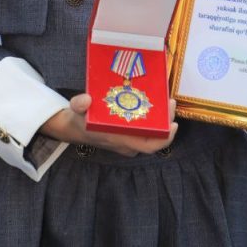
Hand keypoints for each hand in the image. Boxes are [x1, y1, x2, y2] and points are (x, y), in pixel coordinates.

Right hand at [42, 94, 177, 156]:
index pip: (148, 146)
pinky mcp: (128, 132)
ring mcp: (129, 139)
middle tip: (170, 102)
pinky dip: (153, 117)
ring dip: (161, 118)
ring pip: (152, 132)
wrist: (73, 128)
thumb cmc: (79, 121)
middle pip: (155, 137)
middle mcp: (128, 142)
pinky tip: (154, 102)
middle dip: (166, 121)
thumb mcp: (76, 111)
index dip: (165, 138)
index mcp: (119, 139)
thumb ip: (79, 105)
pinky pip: (146, 128)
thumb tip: (85, 100)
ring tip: (165, 99)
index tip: (173, 124)